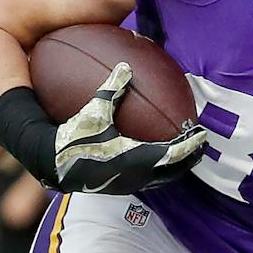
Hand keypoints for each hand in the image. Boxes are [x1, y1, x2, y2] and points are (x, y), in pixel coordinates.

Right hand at [51, 63, 207, 194]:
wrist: (50, 163)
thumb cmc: (71, 136)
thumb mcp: (93, 111)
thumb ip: (111, 89)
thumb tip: (126, 66)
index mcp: (134, 158)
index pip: (173, 153)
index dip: (190, 144)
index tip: (202, 133)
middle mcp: (136, 176)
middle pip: (174, 169)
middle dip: (190, 157)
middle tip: (202, 143)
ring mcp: (129, 184)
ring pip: (163, 178)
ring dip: (177, 165)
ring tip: (188, 152)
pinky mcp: (121, 186)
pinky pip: (150, 179)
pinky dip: (162, 169)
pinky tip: (160, 158)